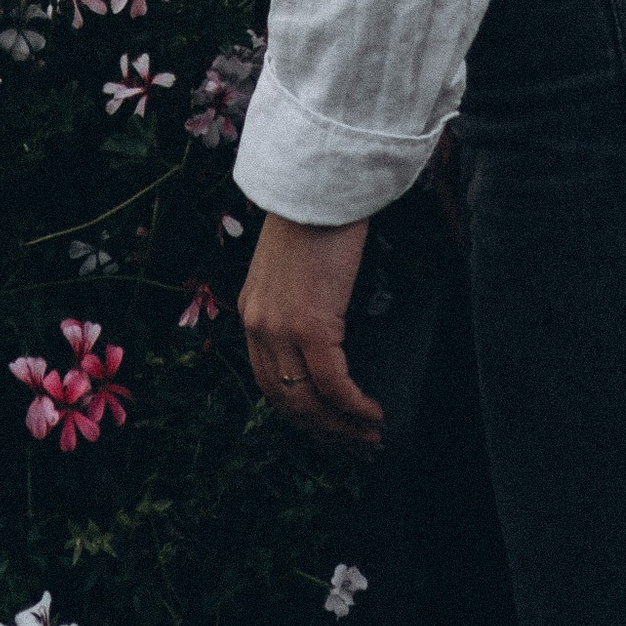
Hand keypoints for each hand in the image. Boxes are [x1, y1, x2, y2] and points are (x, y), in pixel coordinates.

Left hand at [239, 210, 381, 448]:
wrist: (320, 182)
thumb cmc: (318, 214)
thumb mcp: (294, 266)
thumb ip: (299, 300)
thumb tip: (330, 333)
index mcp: (253, 312)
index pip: (269, 382)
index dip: (300, 413)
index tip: (328, 427)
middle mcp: (259, 326)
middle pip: (286, 400)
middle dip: (323, 429)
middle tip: (355, 443)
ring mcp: (281, 328)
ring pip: (308, 400)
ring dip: (341, 426)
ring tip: (369, 436)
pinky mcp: (309, 325)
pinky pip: (333, 383)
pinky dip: (354, 406)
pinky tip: (373, 413)